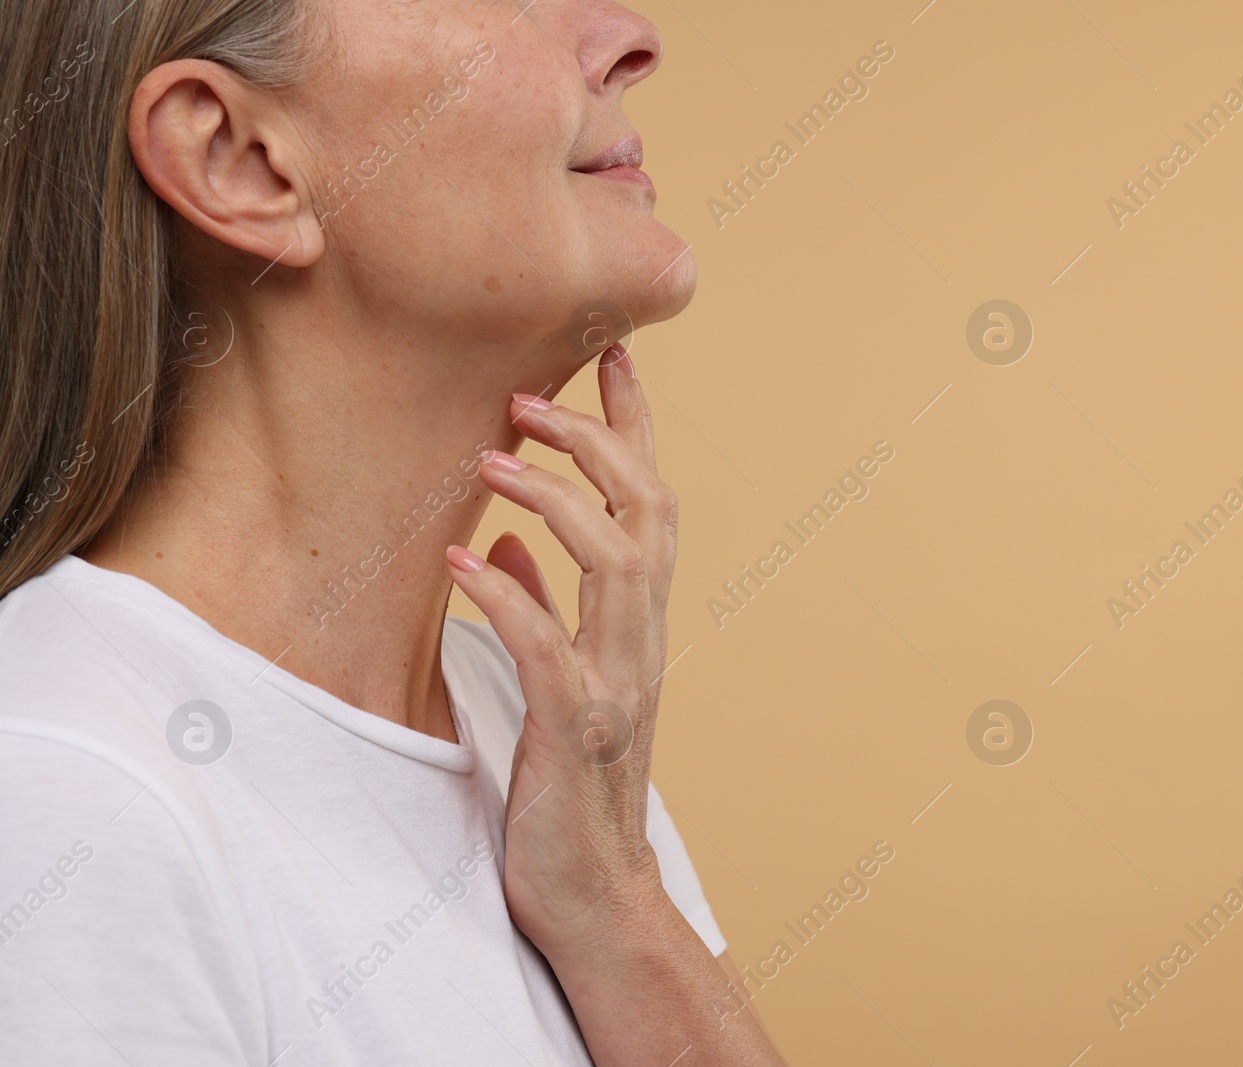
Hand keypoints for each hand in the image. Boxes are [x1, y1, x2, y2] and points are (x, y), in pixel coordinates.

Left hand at [446, 344, 679, 955]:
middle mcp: (644, 642)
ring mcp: (619, 684)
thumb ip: (543, 607)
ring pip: (617, 562)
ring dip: (556, 498)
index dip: (637, 427)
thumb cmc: (571, 786)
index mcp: (639, 626)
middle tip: (530, 393)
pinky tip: (462, 557)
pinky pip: (548, 644)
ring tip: (493, 454)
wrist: (597, 894)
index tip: (610, 356)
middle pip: (649, 513)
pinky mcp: (577, 729)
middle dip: (598, 441)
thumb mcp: (560, 682)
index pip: (654, 504)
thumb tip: (506, 540)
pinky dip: (507, 593)